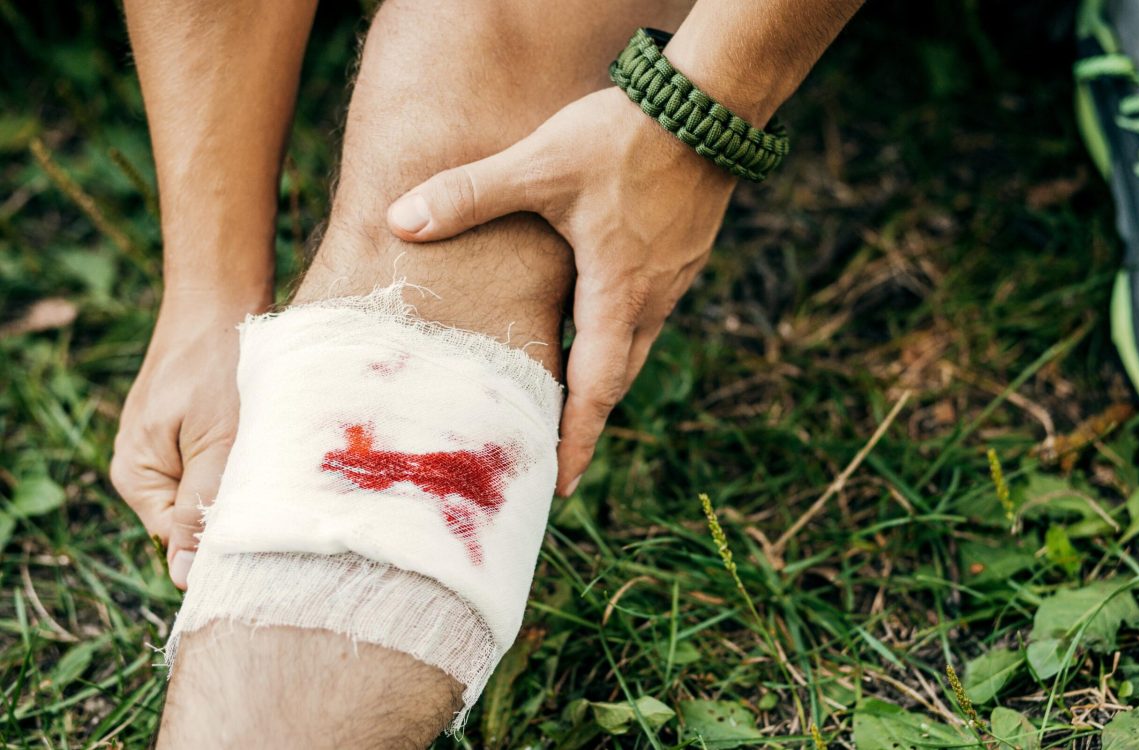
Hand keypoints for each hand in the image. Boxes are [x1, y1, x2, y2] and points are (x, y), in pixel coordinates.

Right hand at [110, 288, 267, 587]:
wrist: (223, 299)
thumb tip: (183, 576)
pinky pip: (221, 463)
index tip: (267, 533)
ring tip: (273, 458)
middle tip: (278, 492)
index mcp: (137, 476)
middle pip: (195, 518)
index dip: (221, 542)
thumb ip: (201, 508)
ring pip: (213, 490)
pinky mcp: (195, 428)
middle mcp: (145, 467)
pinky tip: (270, 443)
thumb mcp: (216, 445)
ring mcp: (169, 446)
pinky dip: (246, 458)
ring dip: (245, 482)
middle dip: (234, 509)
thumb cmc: (219, 367)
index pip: (177, 540)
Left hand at [386, 87, 735, 495]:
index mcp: (616, 295)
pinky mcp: (679, 258)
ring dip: (599, 379)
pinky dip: (614, 338)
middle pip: (615, 380)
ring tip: (564, 400)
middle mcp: (649, 300)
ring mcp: (670, 280)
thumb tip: (402, 221)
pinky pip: (643, 315)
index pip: (596, 389)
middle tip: (553, 456)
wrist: (709, 104)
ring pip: (630, 348)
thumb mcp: (540, 165)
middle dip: (584, 422)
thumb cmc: (627, 138)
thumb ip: (471, 193)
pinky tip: (591, 322)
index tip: (561, 487)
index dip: (576, 440)